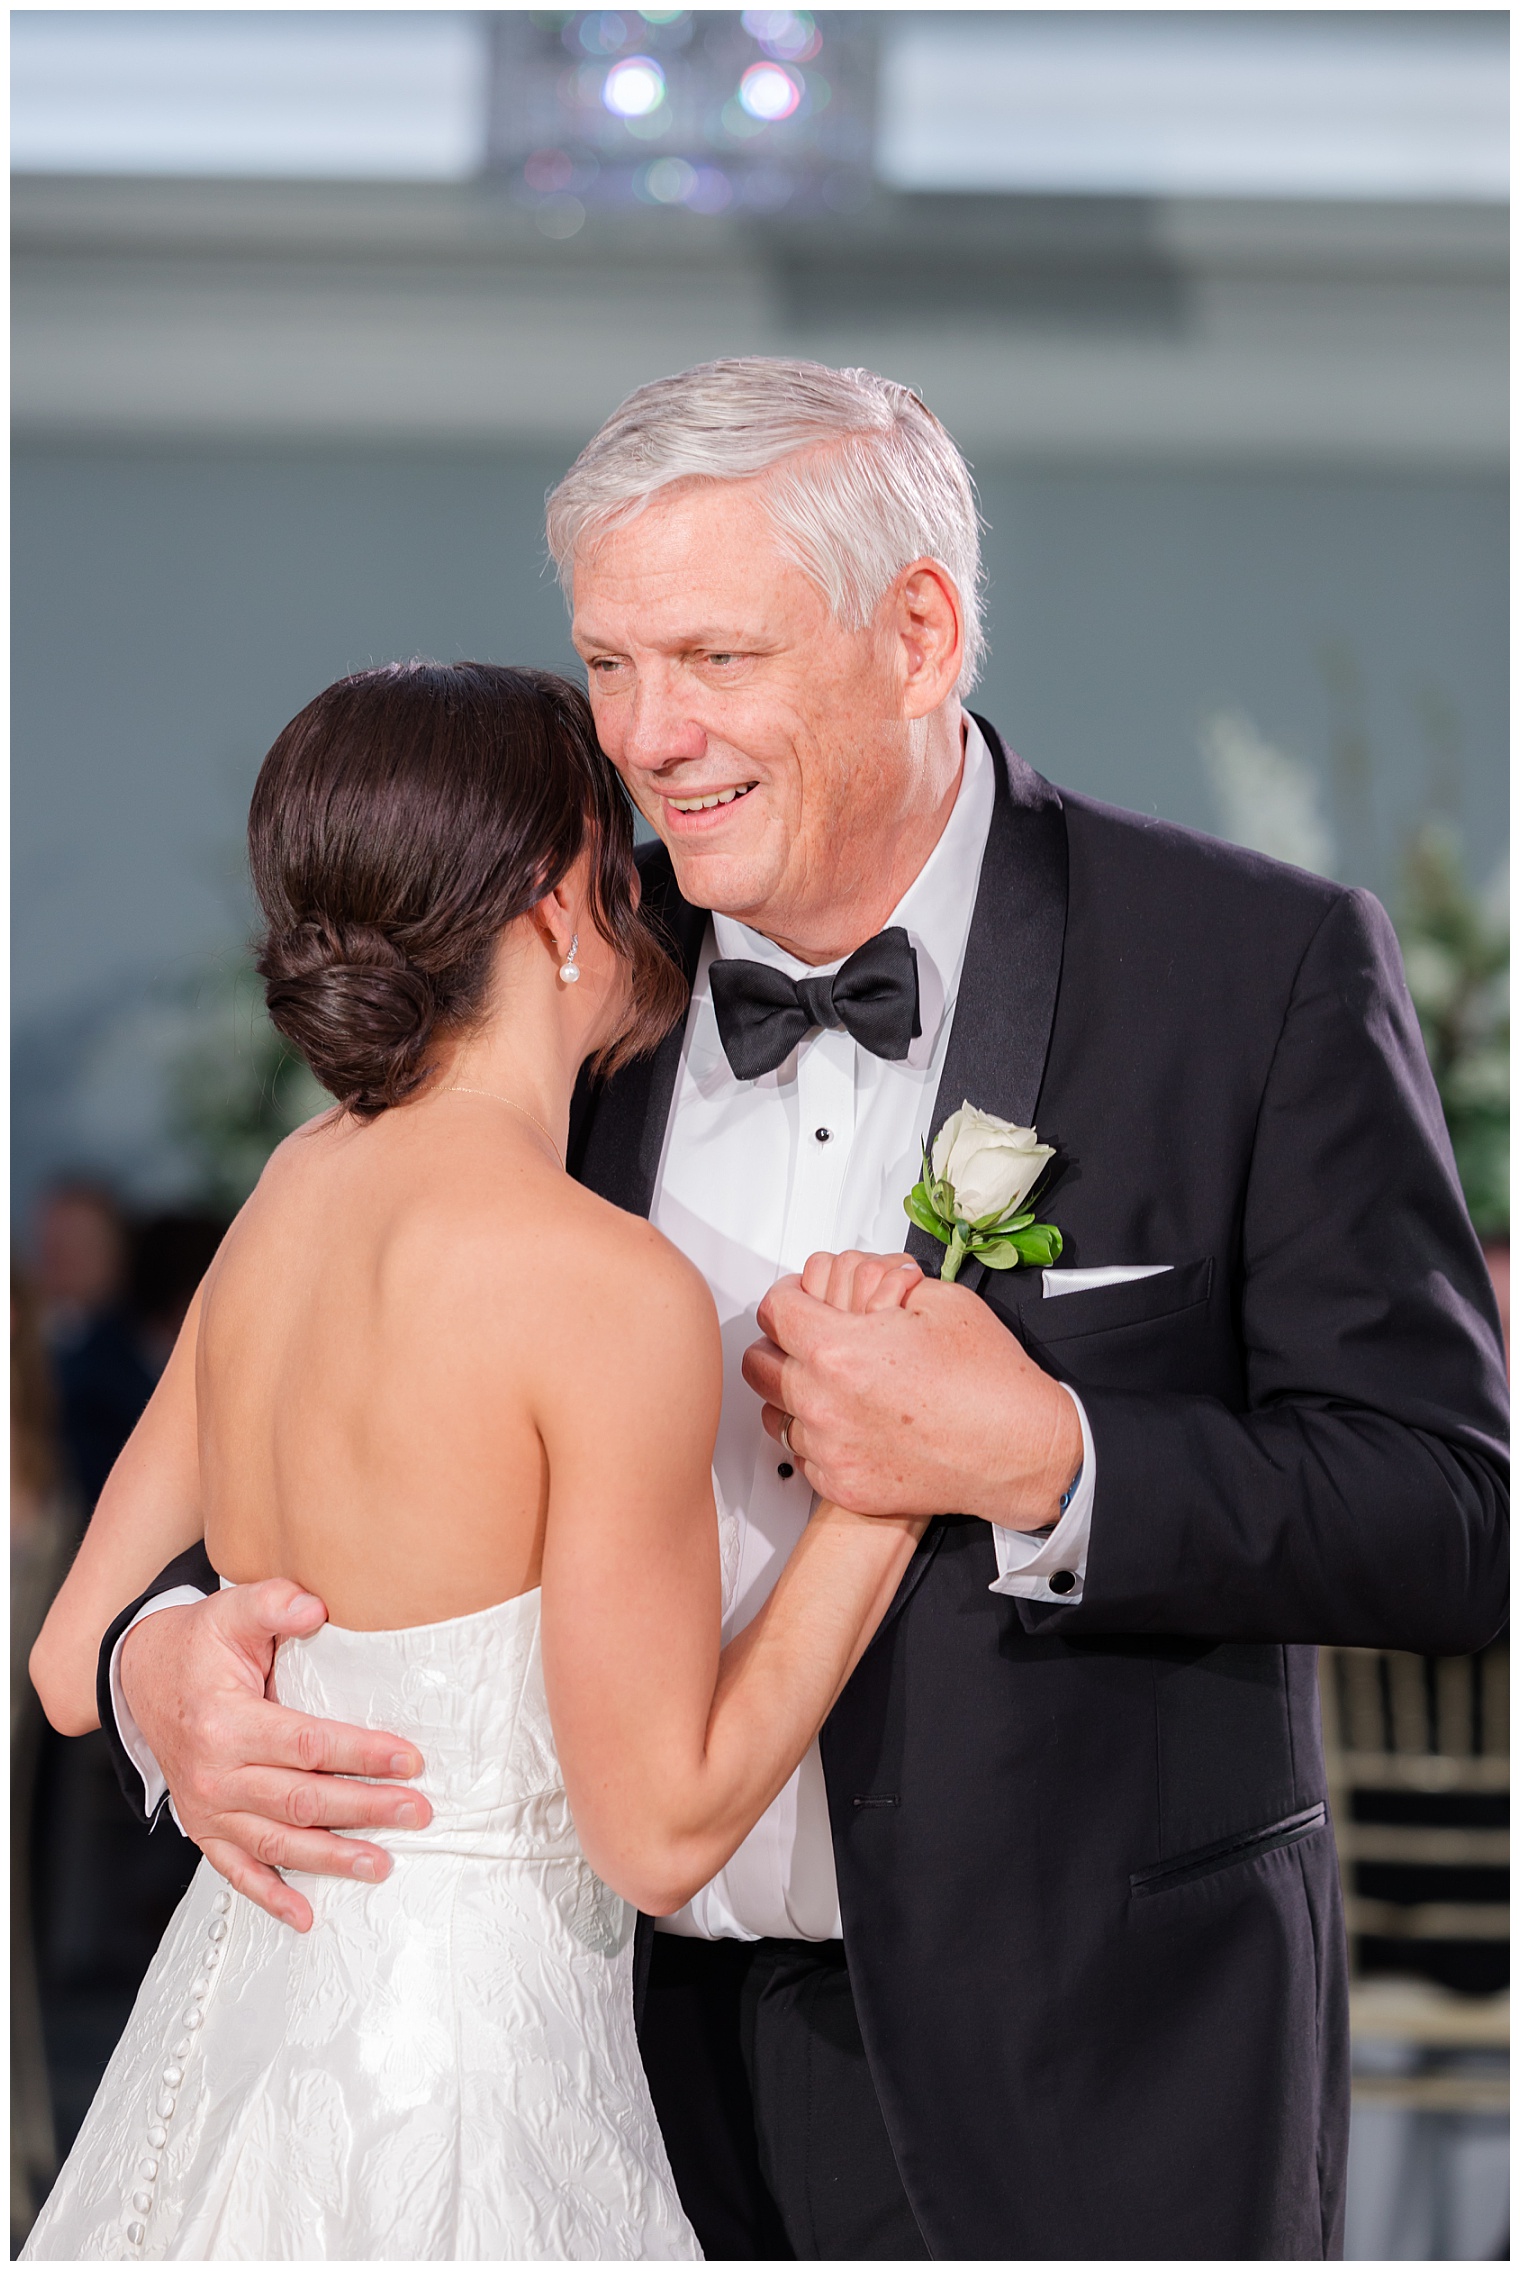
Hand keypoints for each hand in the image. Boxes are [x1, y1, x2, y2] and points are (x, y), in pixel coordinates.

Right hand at [119, 1581, 432, 1932]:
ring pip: (277, 1842)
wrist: (139, 1679)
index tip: (409, 1759)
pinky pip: (237, 1870)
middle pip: (301, 1800)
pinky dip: (270, 1896)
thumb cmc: (196, 1645)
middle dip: (365, 1809)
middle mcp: (215, 1774)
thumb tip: (316, 1607)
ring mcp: (208, 1808)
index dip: (360, 1753)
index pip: (306, 1744)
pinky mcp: (205, 1827)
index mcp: (226, 1723)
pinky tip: (305, 1916)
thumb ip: (272, 1603)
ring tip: (383, 1864)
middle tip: (418, 1812)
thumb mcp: (230, 1612)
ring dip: (333, 1858)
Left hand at [743, 1253, 1081, 1528]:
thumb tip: (862, 1282)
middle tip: (806, 1338)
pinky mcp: (842, 1485)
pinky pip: (802, 1456)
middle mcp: (823, 1403)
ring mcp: (830, 1449)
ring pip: (774, 1413)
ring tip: (829, 1384)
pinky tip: (848, 1423)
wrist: (1018, 1449)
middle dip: (779, 1343)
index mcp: (838, 1350)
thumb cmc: (987, 1381)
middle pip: (758, 1364)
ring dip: (794, 1393)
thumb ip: (882, 1284)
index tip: (800, 1300)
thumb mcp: (938, 1299)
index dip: (789, 1296)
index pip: (774, 1310)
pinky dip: (817, 1437)